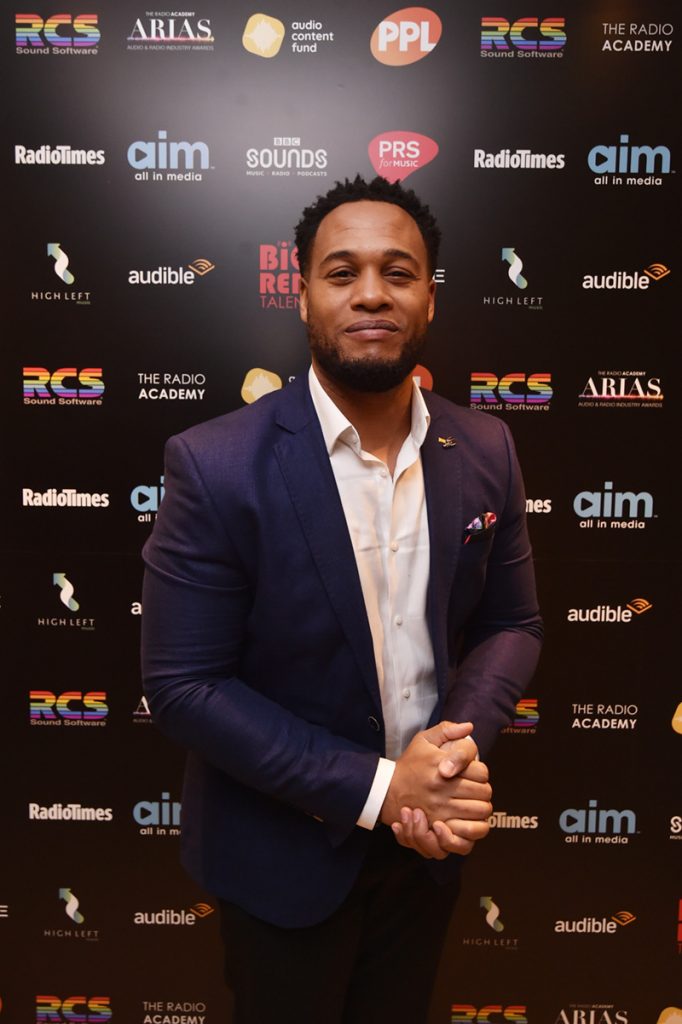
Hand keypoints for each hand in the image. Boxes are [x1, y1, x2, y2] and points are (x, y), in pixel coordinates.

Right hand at [387, 723, 491, 859]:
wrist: (387, 790)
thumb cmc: (409, 764)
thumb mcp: (423, 740)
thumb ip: (447, 730)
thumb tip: (469, 727)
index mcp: (442, 766)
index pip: (481, 772)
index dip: (482, 772)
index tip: (474, 773)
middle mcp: (443, 788)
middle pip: (484, 793)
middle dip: (484, 790)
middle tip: (476, 789)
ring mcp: (441, 809)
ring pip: (480, 812)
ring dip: (481, 808)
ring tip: (473, 803)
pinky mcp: (438, 825)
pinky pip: (467, 832)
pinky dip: (474, 827)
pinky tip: (469, 819)